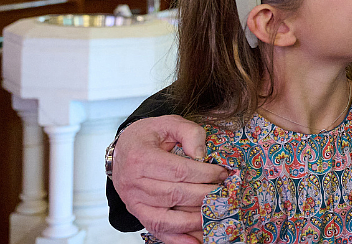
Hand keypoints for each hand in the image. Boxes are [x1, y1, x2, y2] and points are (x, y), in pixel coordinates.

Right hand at [112, 115, 226, 243]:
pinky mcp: (138, 213)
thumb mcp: (169, 123)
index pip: (178, 171)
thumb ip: (189, 133)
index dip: (204, 174)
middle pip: (175, 195)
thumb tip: (202, 155)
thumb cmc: (149, 135)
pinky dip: (177, 239)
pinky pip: (157, 230)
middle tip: (225, 192)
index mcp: (140, 157)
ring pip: (166, 218)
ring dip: (194, 219)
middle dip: (204, 195)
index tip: (223, 173)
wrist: (123, 149)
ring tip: (216, 213)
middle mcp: (133, 183)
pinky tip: (196, 241)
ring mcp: (134, 202)